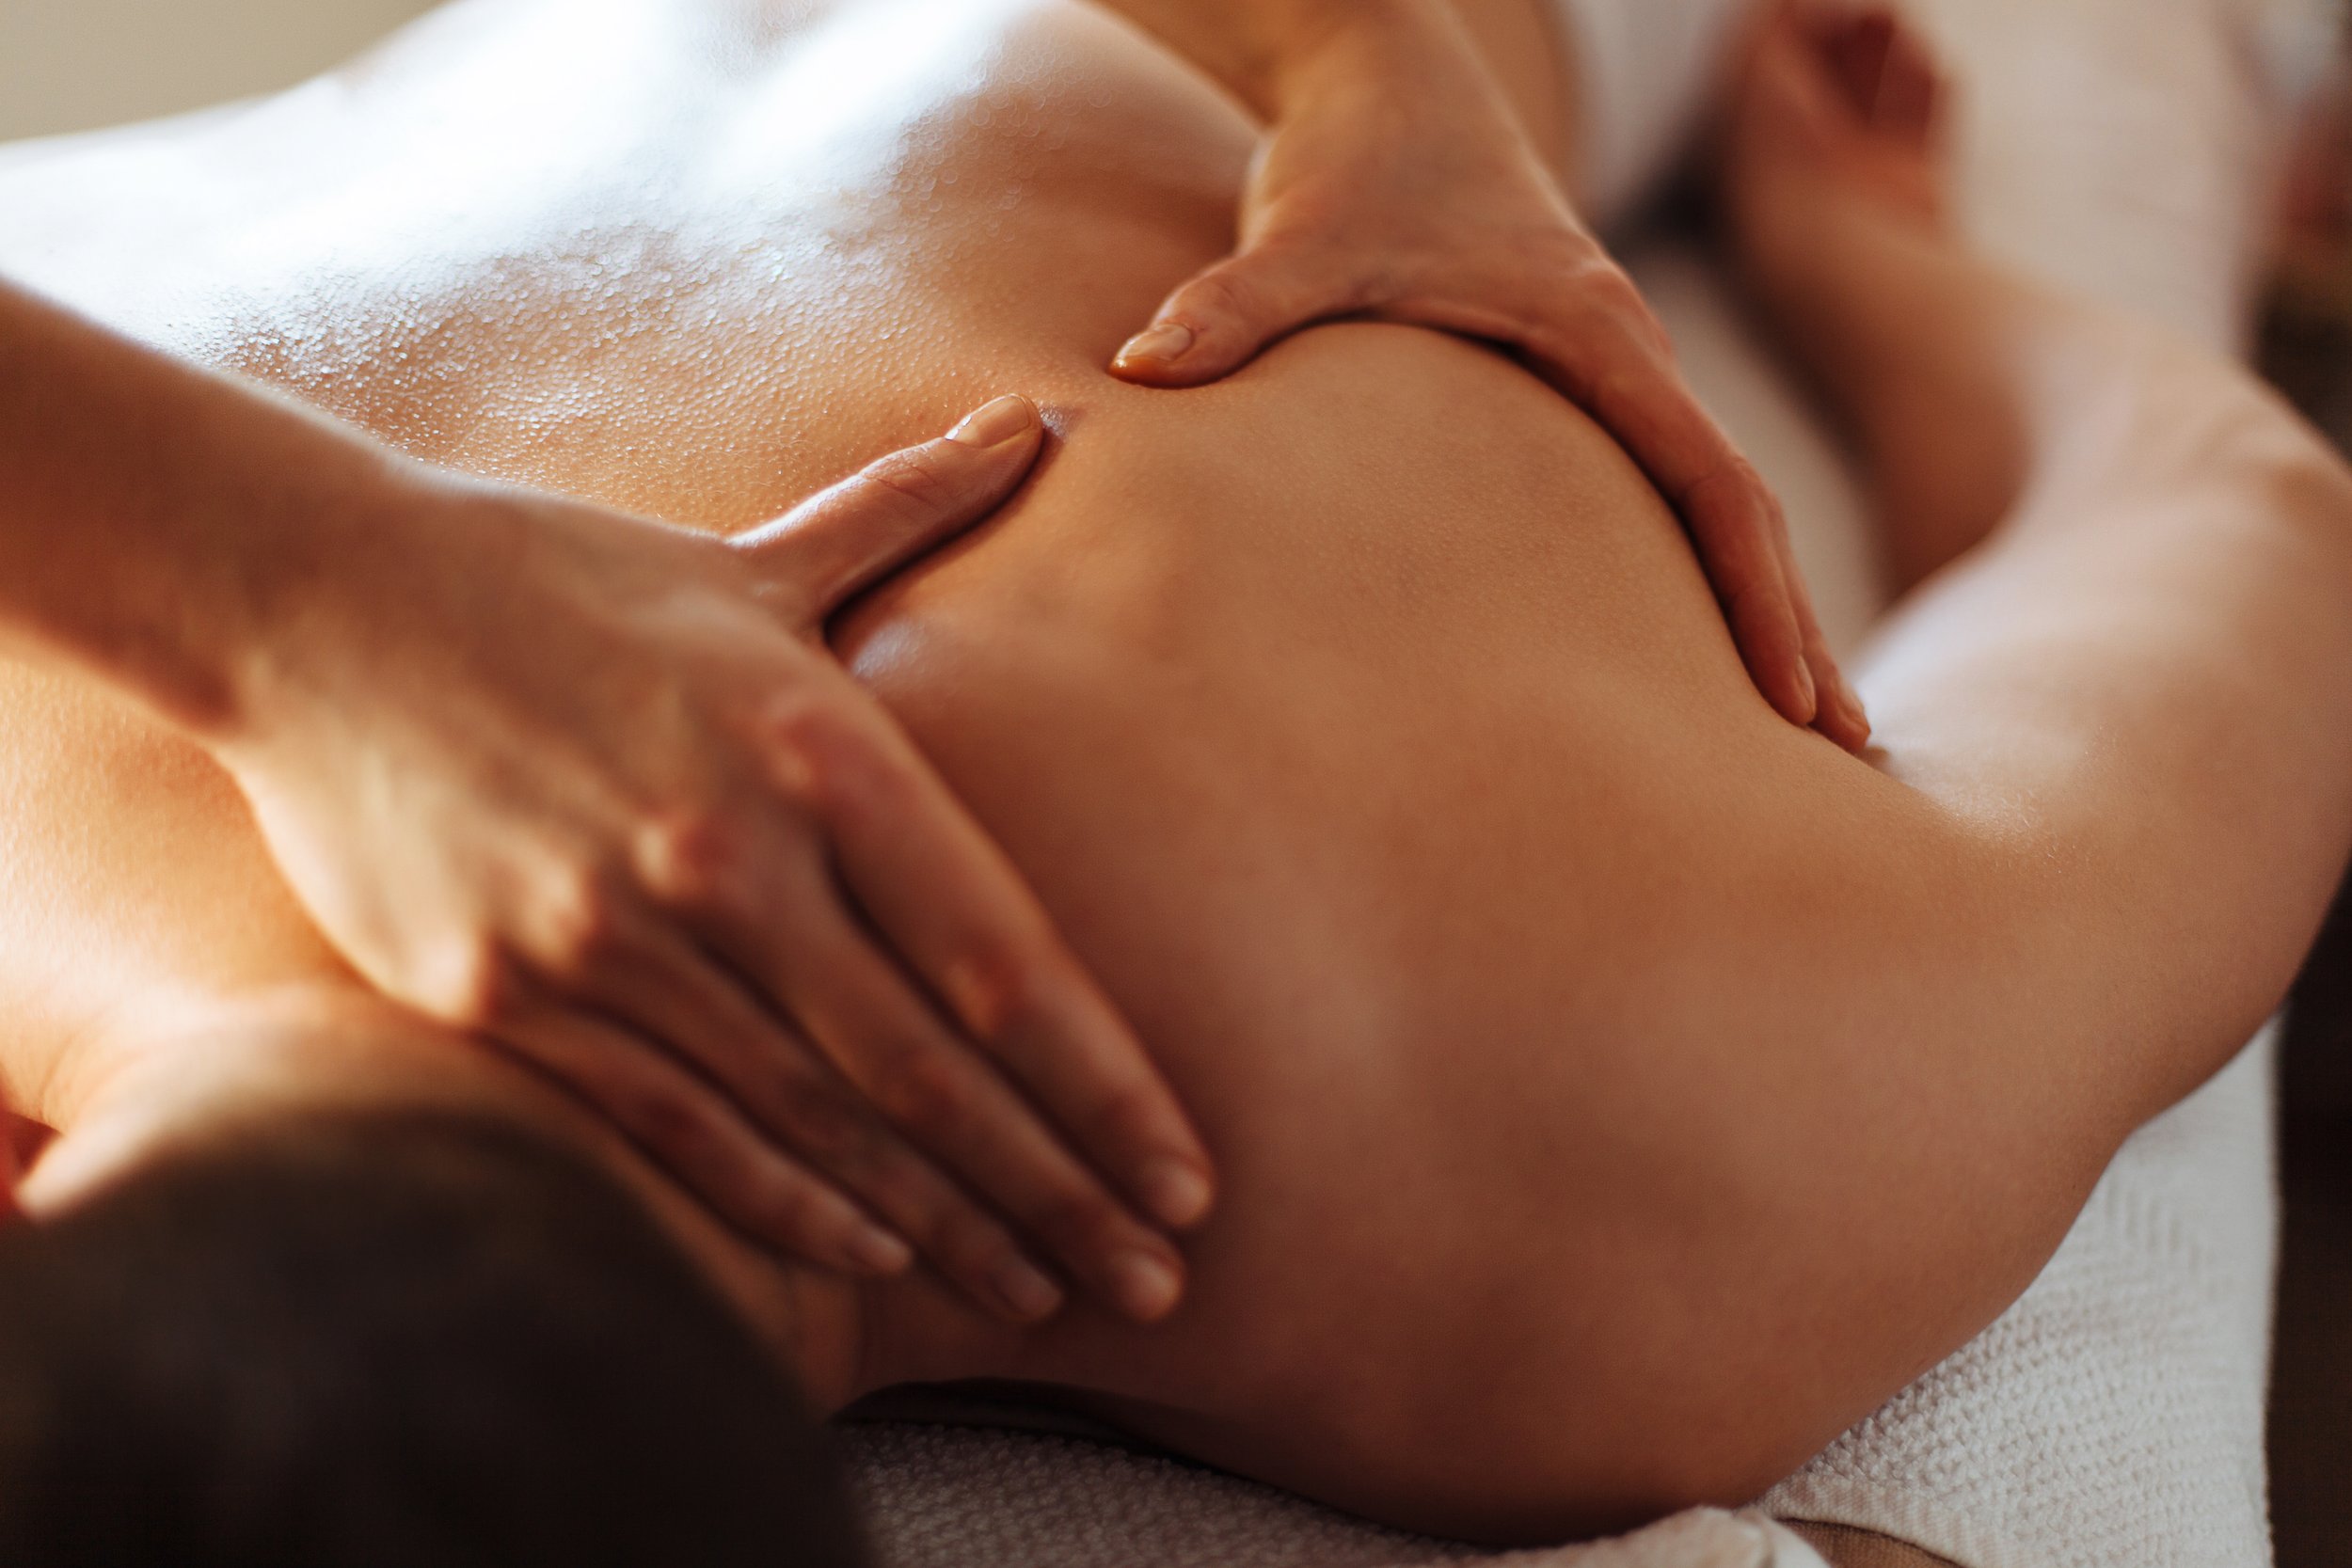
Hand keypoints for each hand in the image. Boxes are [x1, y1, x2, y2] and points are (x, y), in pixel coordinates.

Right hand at [217, 395, 1212, 1323]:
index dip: (1106, 1088)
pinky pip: (683, 1135)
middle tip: (1158, 1283)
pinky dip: (788, 1208)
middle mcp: (728, 859)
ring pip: (816, 1126)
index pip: (1001, 958)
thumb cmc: (561, 577)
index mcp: (813, 748)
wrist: (317, 603)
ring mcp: (612, 942)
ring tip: (1042, 1293)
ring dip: (945, 1225)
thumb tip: (1039, 420)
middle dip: (1058, 1191)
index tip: (1188, 1181)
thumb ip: (907, 512)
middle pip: (930, 1073)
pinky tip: (876, 1257)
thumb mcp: (747, 555)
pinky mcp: (512, 1001)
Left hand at [1109, 5, 1868, 749]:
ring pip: (1712, 500)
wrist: (1384, 75)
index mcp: (1596, 329)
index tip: (1791, 694)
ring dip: (1757, 599)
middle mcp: (1627, 352)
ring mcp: (1609, 370)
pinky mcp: (1574, 383)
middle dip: (1791, 623)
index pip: (1710, 479)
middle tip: (1844, 750)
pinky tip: (1689, 642)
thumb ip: (1230, 307)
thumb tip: (1138, 370)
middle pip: (1743, 507)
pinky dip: (1698, 562)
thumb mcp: (1297, 231)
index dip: (1753, 589)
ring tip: (1793, 723)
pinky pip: (1662, 485)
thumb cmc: (1353, 153)